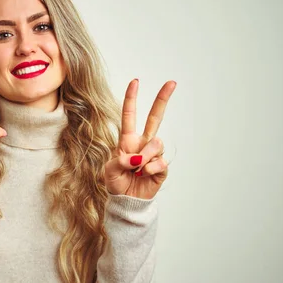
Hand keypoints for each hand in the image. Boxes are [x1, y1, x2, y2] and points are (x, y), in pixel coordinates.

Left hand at [104, 79, 175, 198]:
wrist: (127, 200)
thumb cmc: (116, 183)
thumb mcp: (109, 171)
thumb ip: (120, 161)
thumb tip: (137, 158)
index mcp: (128, 140)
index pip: (130, 115)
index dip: (131, 99)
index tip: (135, 82)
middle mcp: (143, 143)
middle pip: (155, 117)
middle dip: (163, 99)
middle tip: (172, 82)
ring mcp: (154, 154)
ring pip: (156, 143)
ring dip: (145, 156)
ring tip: (137, 170)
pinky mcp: (162, 167)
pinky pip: (160, 162)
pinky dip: (150, 169)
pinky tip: (144, 176)